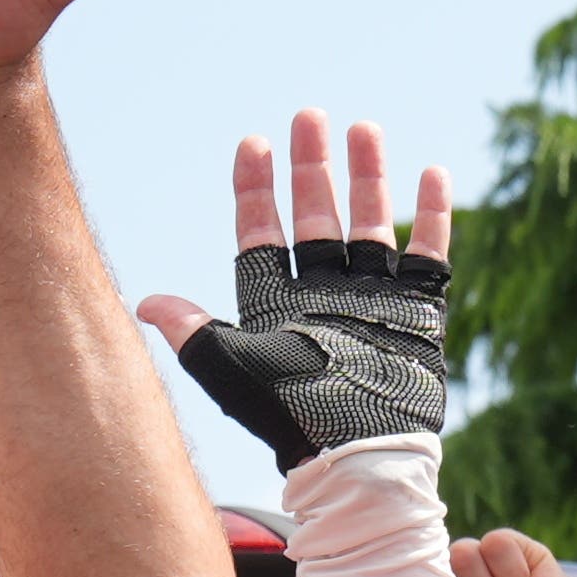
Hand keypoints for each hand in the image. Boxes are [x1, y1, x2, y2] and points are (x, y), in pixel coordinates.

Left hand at [141, 118, 456, 471]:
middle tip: (308, 118)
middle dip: (311, 168)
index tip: (252, 144)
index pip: (262, 236)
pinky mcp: (416, 316)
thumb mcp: (234, 370)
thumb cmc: (294, 419)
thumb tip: (144, 303)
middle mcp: (324, 297)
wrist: (361, 458)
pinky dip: (431, 217)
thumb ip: (195, 332)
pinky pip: (427, 256)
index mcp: (278, 306)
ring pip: (368, 225)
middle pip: (315, 218)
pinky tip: (432, 174)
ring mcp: (372, 303)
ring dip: (366, 177)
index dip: (255, 191)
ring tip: (364, 129)